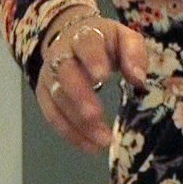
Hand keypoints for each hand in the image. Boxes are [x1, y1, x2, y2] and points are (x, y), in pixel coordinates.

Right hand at [37, 14, 149, 151]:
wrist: (72, 38)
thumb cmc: (106, 42)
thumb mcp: (126, 38)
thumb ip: (134, 53)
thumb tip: (138, 78)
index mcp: (84, 36)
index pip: (86, 45)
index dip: (92, 60)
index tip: (103, 77)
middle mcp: (61, 55)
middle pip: (66, 75)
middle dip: (80, 97)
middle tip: (97, 117)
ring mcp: (49, 76)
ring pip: (57, 99)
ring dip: (77, 122)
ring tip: (102, 141)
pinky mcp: (44, 94)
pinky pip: (52, 116)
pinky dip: (69, 133)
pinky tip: (89, 147)